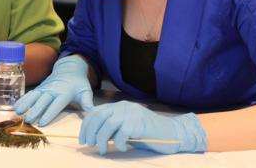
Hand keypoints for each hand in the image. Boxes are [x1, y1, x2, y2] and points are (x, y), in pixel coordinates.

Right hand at [14, 54, 92, 125]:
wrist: (69, 68)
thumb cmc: (78, 83)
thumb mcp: (86, 90)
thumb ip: (88, 101)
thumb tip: (92, 111)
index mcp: (64, 92)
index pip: (56, 103)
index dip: (49, 113)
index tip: (42, 122)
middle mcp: (53, 89)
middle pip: (43, 100)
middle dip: (35, 110)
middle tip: (28, 120)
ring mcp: (45, 88)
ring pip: (34, 96)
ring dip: (25, 104)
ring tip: (18, 112)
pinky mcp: (40, 87)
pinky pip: (31, 93)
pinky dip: (23, 99)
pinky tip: (16, 106)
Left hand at [80, 101, 206, 154]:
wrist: (172, 134)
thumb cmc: (148, 133)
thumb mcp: (127, 127)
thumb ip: (112, 127)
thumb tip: (92, 135)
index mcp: (120, 106)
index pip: (96, 111)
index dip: (86, 125)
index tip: (83, 139)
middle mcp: (124, 106)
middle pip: (99, 116)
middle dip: (90, 132)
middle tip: (89, 145)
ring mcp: (132, 113)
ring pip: (108, 125)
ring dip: (101, 140)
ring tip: (103, 150)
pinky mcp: (139, 123)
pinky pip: (121, 134)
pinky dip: (119, 144)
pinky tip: (124, 149)